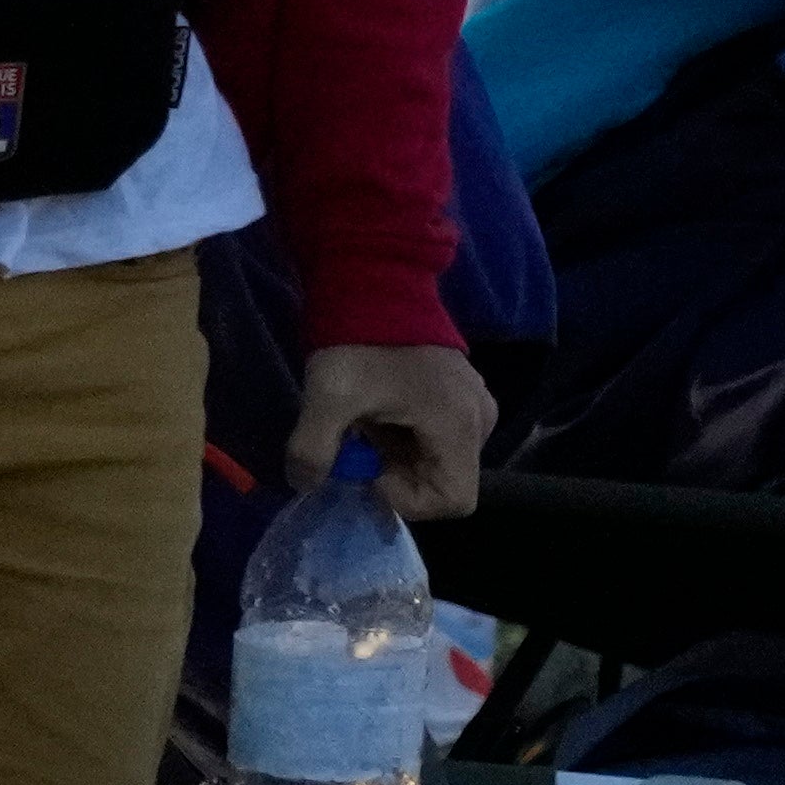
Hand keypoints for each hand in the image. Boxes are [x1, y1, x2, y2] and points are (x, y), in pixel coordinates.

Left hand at [289, 333, 493, 513]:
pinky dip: (403, 435)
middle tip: (357, 445)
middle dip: (395, 474)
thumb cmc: (360, 344)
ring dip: (396, 454)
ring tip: (364, 422)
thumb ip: (314, 449)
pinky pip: (435, 434)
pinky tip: (375, 411)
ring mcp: (474, 405)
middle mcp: (480, 422)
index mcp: (460, 427)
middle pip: (442, 480)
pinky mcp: (458, 393)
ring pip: (436, 458)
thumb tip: (305, 484)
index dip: (407, 498)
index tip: (369, 468)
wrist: (375, 283)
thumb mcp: (329, 398)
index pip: (454, 501)